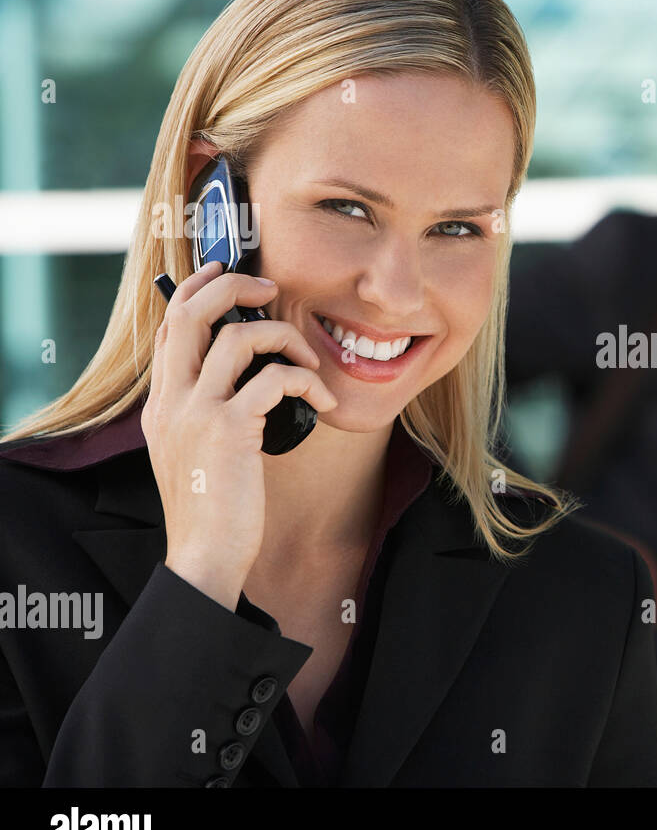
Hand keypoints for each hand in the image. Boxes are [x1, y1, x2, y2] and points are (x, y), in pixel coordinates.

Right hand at [143, 262, 337, 610]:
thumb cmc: (214, 508)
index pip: (170, 325)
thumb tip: (245, 378)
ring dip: (284, 337)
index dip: (198, 289)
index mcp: (161, 403)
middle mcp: (170, 401)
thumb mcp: (196, 452)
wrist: (205, 556)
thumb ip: (206, 412)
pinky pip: (273, 379)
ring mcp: (194, 413)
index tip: (228, 273)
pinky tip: (322, 402)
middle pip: (190, 313)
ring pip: (237, 338)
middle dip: (233, 287)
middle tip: (271, 291)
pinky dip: (305, 381)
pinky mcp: (227, 431)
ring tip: (309, 360)